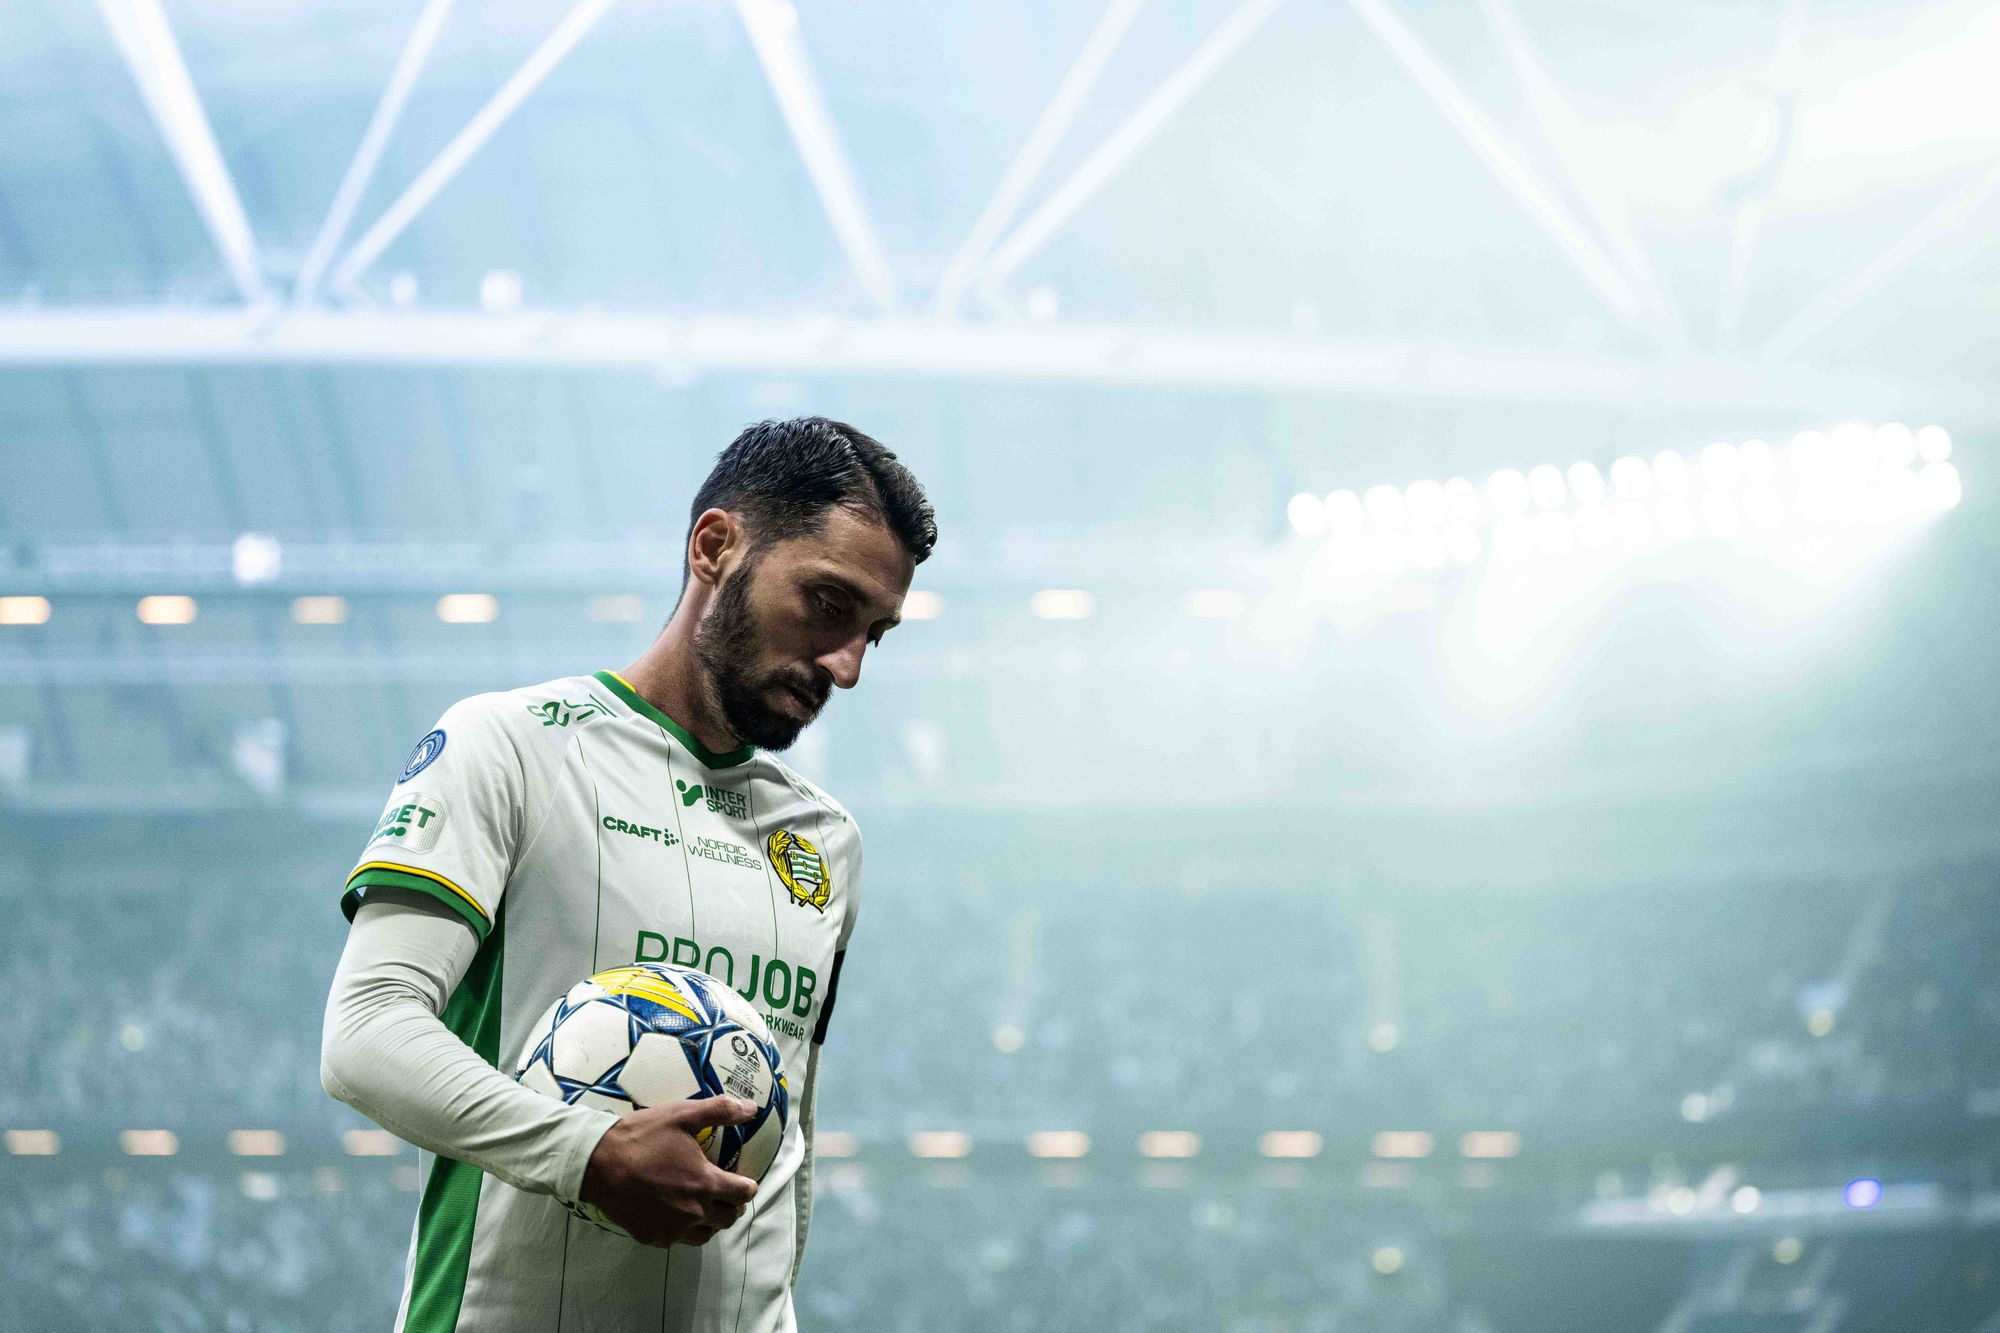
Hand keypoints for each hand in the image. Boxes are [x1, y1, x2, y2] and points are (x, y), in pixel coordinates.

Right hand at [578, 1096, 760, 1246]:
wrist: (598, 1164)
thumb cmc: (642, 1137)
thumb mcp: (682, 1115)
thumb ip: (720, 1111)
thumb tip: (752, 1109)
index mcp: (705, 1183)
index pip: (744, 1194)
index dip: (748, 1186)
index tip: (743, 1180)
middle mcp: (694, 1212)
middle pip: (729, 1218)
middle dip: (733, 1205)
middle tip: (726, 1193)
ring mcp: (672, 1229)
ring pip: (706, 1234)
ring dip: (712, 1222)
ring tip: (705, 1207)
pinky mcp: (652, 1237)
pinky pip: (678, 1240)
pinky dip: (684, 1230)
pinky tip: (676, 1215)